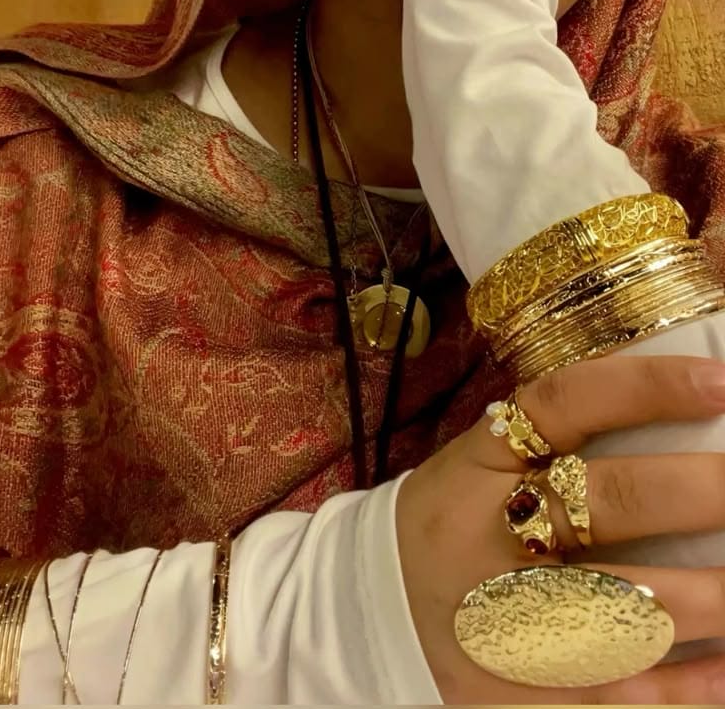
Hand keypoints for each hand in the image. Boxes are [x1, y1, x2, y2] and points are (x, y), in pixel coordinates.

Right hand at [397, 355, 724, 703]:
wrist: (371, 609)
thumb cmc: (447, 519)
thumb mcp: (476, 460)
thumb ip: (552, 434)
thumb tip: (662, 397)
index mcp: (481, 461)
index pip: (564, 404)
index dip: (644, 386)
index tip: (719, 381)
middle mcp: (495, 531)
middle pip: (611, 500)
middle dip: (698, 491)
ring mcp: (510, 615)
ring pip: (629, 601)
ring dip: (712, 594)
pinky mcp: (525, 688)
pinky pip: (620, 689)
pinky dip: (687, 682)